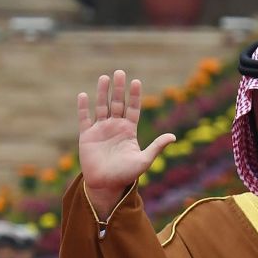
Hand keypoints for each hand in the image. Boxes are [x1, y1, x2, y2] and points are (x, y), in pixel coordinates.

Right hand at [77, 70, 175, 216]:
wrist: (106, 185)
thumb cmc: (126, 174)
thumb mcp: (144, 160)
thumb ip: (156, 147)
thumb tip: (173, 137)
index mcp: (129, 130)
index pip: (133, 108)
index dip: (134, 95)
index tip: (136, 82)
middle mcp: (115, 126)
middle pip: (117, 103)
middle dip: (119, 88)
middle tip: (120, 72)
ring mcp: (100, 130)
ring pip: (101, 106)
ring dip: (102, 92)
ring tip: (104, 78)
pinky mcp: (86, 136)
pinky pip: (84, 119)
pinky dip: (83, 108)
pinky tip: (83, 95)